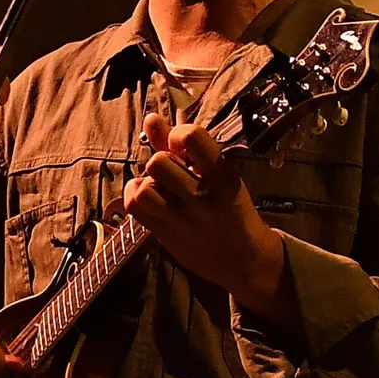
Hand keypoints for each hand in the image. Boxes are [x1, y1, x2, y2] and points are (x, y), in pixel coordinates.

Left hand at [124, 112, 292, 322]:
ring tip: (161, 188)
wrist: (243, 259)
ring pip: (144, 187)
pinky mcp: (166, 234)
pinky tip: (150, 198)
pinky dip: (135, 196)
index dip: (177, 135)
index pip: (191, 137)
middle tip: (173, 173)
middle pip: (158, 162)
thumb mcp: (218, 175)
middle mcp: (202, 196)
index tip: (182, 147)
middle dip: (160, 161)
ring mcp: (183, 219)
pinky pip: (134, 205)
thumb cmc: (229, 208)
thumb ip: (182, 147)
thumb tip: (151, 118)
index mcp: (222, 176)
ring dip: (148, 183)